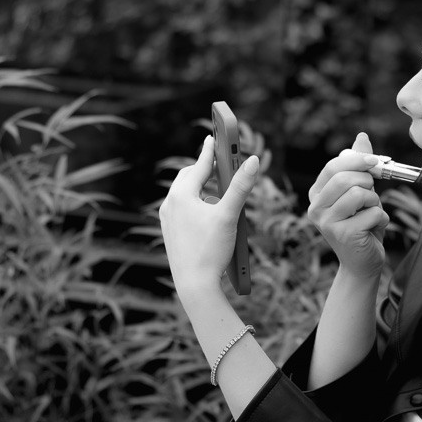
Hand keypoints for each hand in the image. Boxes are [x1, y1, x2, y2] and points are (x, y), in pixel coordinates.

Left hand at [159, 135, 258, 293]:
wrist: (194, 285)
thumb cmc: (210, 250)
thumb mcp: (230, 215)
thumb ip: (241, 186)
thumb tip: (253, 161)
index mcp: (181, 195)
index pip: (199, 165)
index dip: (211, 150)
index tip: (214, 136)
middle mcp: (170, 204)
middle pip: (188, 177)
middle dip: (204, 169)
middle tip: (218, 164)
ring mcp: (167, 219)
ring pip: (184, 194)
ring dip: (200, 188)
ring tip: (216, 191)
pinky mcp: (170, 233)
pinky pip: (181, 209)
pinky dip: (195, 204)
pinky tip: (207, 214)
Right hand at [307, 132, 389, 278]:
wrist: (362, 262)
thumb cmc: (361, 224)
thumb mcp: (359, 192)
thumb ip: (358, 166)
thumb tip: (361, 137)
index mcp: (316, 194)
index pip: (334, 166)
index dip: (358, 160)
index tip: (376, 162)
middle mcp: (316, 208)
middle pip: (345, 178)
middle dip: (367, 182)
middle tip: (372, 195)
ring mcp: (327, 223)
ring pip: (360, 194)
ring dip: (375, 202)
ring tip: (371, 214)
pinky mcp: (343, 235)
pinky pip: (373, 213)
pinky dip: (381, 219)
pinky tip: (374, 229)